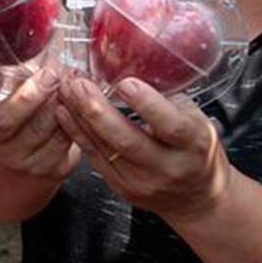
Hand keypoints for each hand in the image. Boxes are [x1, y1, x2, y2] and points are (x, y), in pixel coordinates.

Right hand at [0, 66, 79, 180]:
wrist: (26, 149)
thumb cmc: (18, 101)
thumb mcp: (9, 82)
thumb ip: (13, 62)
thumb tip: (36, 25)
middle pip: (5, 121)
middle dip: (30, 96)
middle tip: (50, 74)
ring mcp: (19, 157)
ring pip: (41, 131)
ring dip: (59, 103)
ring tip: (72, 81)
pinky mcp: (47, 167)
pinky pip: (65, 142)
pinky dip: (75, 118)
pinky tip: (81, 100)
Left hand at [56, 75, 230, 221]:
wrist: (195, 197)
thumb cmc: (196, 149)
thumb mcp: (196, 120)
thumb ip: (169, 98)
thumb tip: (135, 64)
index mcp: (193, 145)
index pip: (170, 126)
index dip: (147, 104)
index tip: (125, 82)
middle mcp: (168, 167)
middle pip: (127, 140)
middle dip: (98, 110)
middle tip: (79, 84)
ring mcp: (142, 182)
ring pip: (105, 149)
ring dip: (80, 117)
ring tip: (66, 90)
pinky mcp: (121, 188)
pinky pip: (94, 158)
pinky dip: (77, 132)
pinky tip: (65, 112)